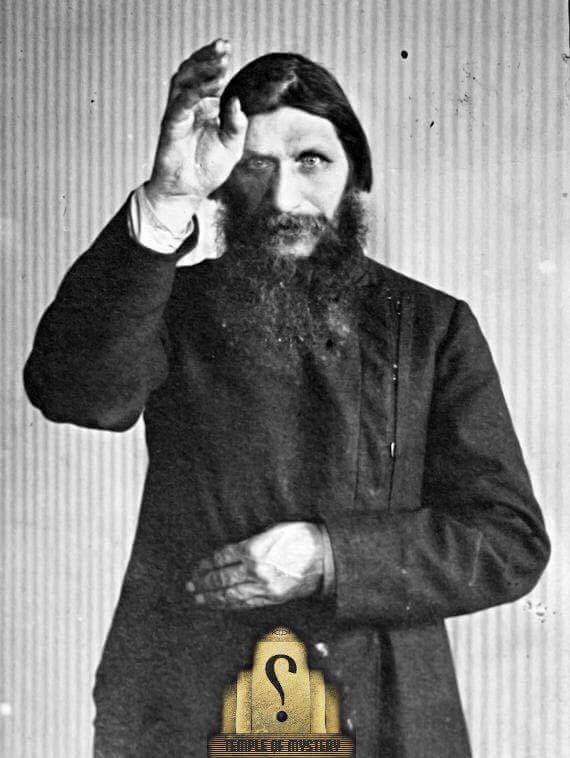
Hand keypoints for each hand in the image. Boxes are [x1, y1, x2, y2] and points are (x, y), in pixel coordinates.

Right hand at [145, 38, 247, 217]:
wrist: (188, 192)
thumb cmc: (207, 170)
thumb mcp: (232, 147)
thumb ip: (236, 125)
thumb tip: (237, 101)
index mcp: (204, 108)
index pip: (207, 77)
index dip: (216, 62)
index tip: (228, 50)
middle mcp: (189, 107)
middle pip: (193, 72)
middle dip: (207, 57)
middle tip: (223, 46)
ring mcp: (178, 115)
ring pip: (183, 82)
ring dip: (200, 70)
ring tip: (219, 64)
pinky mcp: (171, 127)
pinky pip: (179, 106)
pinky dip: (192, 94)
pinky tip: (208, 88)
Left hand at [186, 523, 323, 608]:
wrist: (327, 555)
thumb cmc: (300, 536)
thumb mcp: (272, 531)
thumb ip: (250, 542)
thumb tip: (230, 554)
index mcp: (254, 549)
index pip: (222, 559)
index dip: (206, 565)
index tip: (197, 568)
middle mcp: (257, 570)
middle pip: (222, 579)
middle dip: (204, 583)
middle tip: (191, 586)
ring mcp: (265, 587)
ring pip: (232, 595)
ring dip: (213, 597)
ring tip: (199, 598)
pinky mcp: (273, 598)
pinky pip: (247, 603)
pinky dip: (231, 604)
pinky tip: (221, 604)